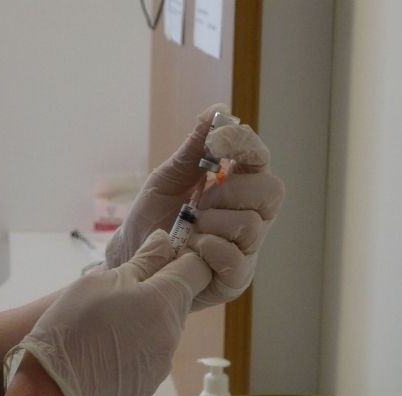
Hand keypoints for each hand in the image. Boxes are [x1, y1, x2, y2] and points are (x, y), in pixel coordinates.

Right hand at [4, 230, 211, 395]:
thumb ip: (143, 261)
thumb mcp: (105, 280)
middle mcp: (173, 332)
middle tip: (122, 287)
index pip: (198, 269)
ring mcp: (164, 359)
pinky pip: (153, 349)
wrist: (54, 386)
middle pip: (180, 297)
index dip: (182, 257)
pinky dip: (138, 340)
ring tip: (111, 318)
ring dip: (148, 314)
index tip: (158, 256)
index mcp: (166, 301)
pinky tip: (110, 342)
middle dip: (159, 287)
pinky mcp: (151, 379)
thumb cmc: (75, 325)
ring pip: (166, 324)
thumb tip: (164, 242)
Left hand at [105, 104, 284, 310]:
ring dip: (212, 222)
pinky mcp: (235, 278)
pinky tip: (191, 249)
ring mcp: (245, 249)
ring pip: (252, 224)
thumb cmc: (153, 217)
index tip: (216, 142)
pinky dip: (209, 248)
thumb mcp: (168, 177)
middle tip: (199, 201)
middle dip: (229, 190)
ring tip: (189, 230)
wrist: (130, 258)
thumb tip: (219, 110)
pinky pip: (237, 259)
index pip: (260, 160)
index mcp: (237, 187)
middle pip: (271, 191)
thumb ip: (194, 147)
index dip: (245, 145)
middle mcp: (249, 216)